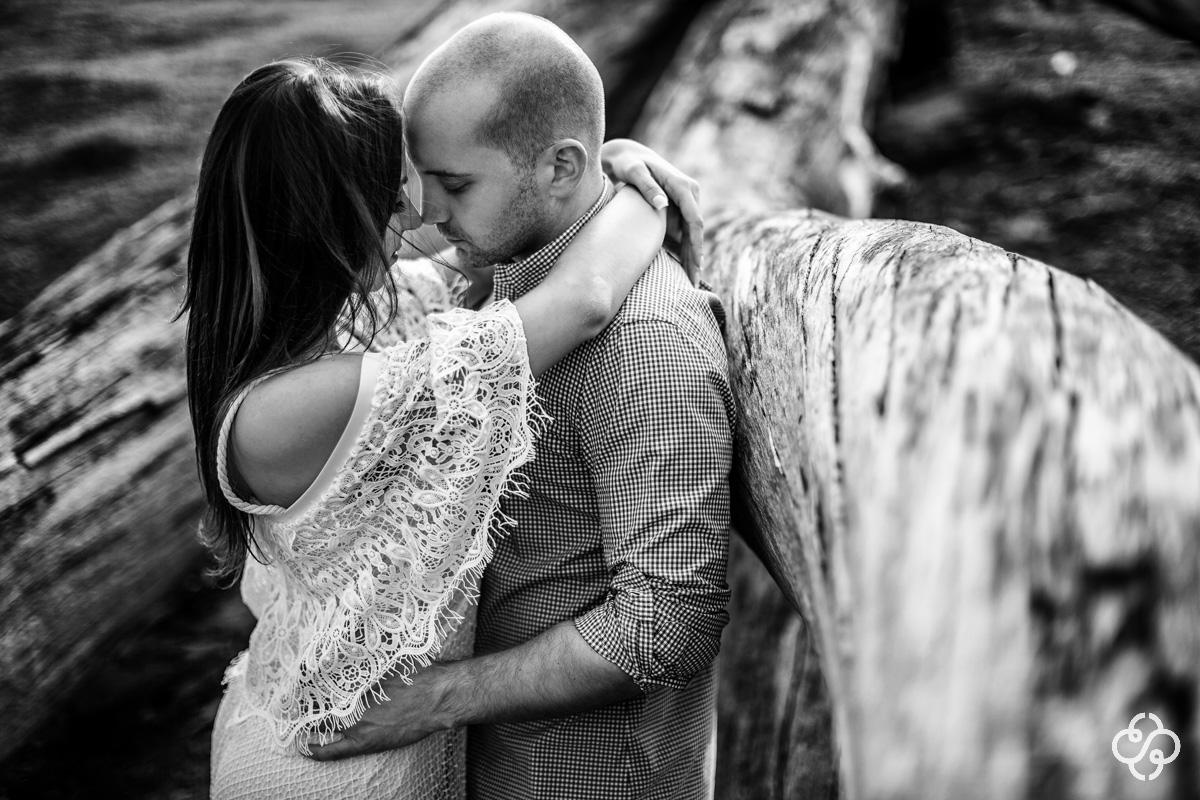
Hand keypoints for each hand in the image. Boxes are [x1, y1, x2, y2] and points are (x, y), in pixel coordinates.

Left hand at [306, 667, 450, 760]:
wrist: (436, 697)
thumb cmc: (418, 674)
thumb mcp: (391, 657)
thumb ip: (372, 655)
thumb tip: (356, 639)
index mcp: (356, 680)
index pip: (321, 682)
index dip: (306, 683)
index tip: (297, 680)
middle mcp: (351, 701)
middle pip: (318, 703)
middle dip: (305, 702)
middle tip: (292, 701)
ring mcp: (356, 723)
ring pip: (321, 724)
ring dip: (308, 722)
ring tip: (296, 720)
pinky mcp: (364, 742)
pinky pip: (334, 751)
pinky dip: (318, 750)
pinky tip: (305, 748)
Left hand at [600, 138, 702, 284]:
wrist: (627, 155)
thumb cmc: (628, 163)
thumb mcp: (634, 172)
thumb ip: (647, 187)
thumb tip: (662, 204)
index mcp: (683, 186)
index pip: (694, 220)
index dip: (696, 245)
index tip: (695, 264)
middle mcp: (690, 192)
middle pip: (696, 230)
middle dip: (695, 256)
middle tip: (693, 280)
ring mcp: (686, 199)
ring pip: (691, 232)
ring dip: (690, 255)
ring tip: (689, 279)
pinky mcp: (679, 205)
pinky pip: (683, 229)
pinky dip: (683, 247)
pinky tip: (682, 266)